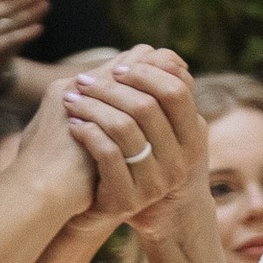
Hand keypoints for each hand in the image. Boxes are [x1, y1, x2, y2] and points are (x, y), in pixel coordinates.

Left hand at [61, 48, 212, 255]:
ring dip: (92, 107)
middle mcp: (179, 162)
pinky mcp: (128, 200)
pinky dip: (87, 133)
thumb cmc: (130, 158)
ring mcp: (155, 184)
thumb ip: (157, 93)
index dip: (147, 74)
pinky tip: (73, 125)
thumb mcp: (151, 126)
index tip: (118, 67)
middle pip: (146, 107)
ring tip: (70, 99)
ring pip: (123, 129)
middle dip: (110, 87)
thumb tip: (159, 52)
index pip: (177, 92)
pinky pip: (107, 155)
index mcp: (192, 138)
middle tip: (83, 80)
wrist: (112, 210)